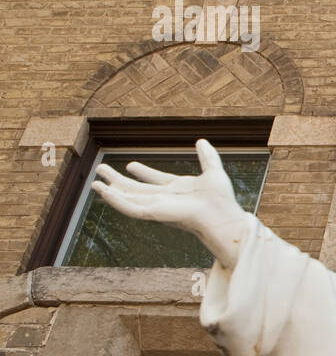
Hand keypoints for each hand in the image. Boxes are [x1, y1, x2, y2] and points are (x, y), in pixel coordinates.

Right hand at [89, 139, 249, 268]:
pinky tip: (104, 192)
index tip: (130, 165)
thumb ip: (208, 157)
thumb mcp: (213, 172)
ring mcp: (157, 206)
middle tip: (101, 170)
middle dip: (118, 180)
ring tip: (94, 183)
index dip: (143, 173)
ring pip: (128, 198)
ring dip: (110, 191)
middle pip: (136, 189)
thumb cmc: (221, 199)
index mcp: (177, 189)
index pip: (155, 180)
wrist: (221, 215)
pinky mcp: (152, 213)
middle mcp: (164, 198)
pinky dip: (116, 200)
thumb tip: (201, 141)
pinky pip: (129, 208)